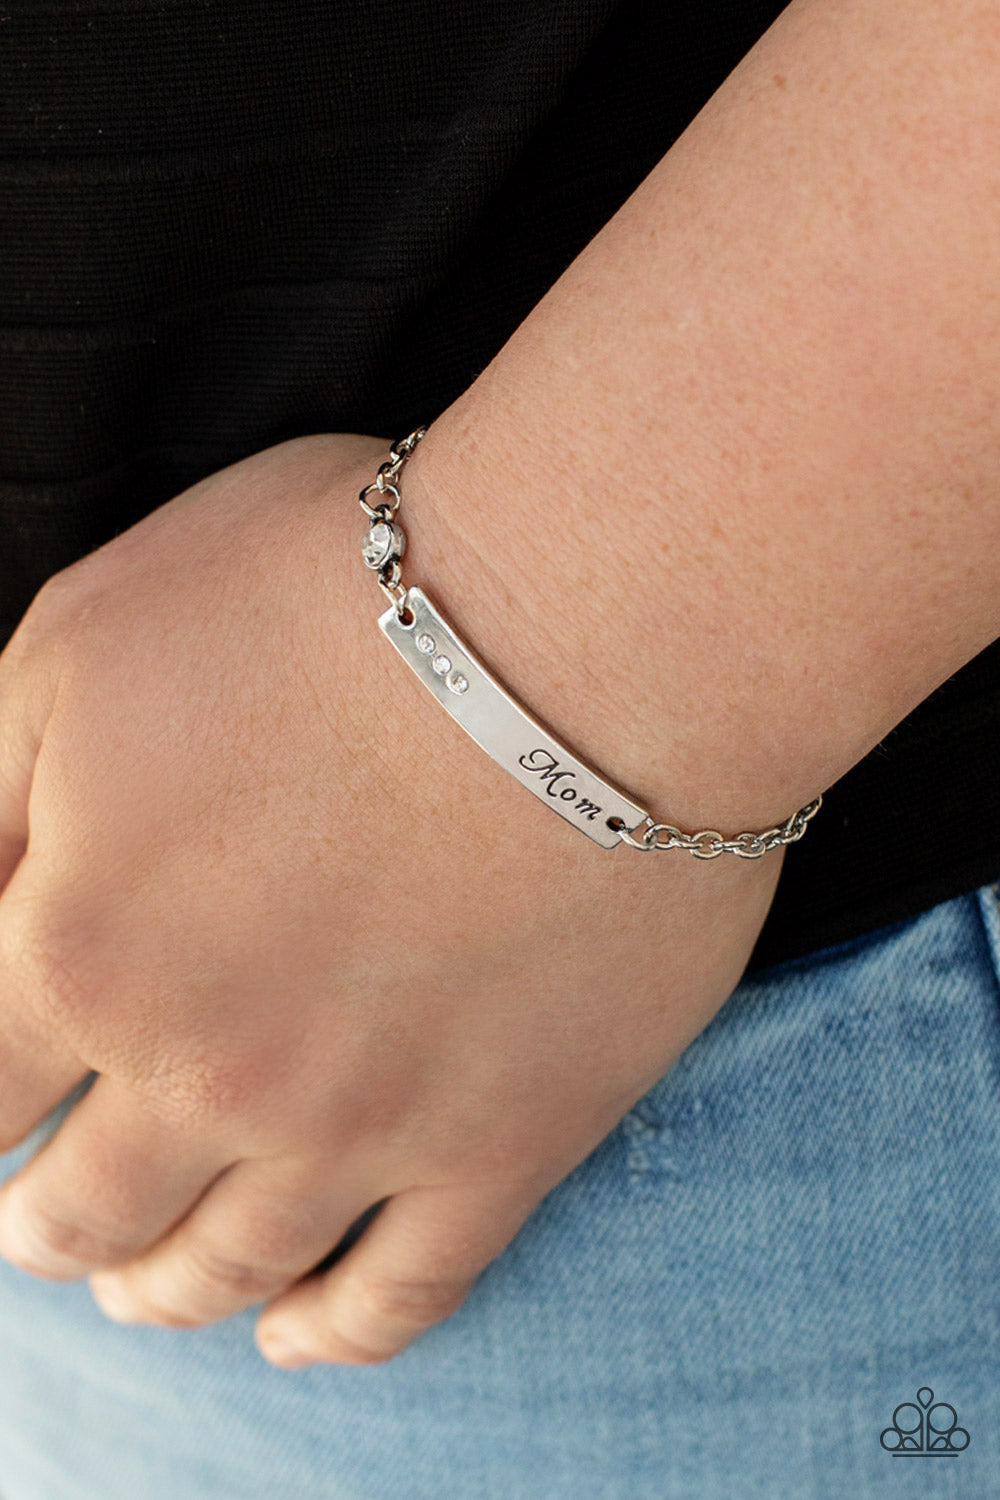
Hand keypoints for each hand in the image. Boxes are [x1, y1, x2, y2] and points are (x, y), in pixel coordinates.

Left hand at [0, 431, 782, 1367]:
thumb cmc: (333, 600)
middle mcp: (210, 1072)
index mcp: (86, 950)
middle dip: (43, 1223)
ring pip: (226, 1269)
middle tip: (42, 1220)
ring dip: (160, 1290)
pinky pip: (406, 1292)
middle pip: (82, 1209)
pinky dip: (334, 1337)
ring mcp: (367, 1127)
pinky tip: (298, 1339)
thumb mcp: (84, 639)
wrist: (589, 631)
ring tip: (139, 1286)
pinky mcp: (509, 1140)